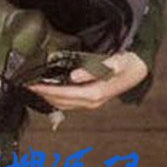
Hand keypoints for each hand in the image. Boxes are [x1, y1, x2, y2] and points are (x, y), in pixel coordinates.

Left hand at [27, 52, 147, 110]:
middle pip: (62, 101)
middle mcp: (92, 101)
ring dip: (49, 97)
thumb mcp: (113, 63)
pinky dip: (58, 98)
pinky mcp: (91, 98)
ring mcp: (92, 102)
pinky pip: (71, 102)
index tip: (34, 85)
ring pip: (65, 104)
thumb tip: (75, 76)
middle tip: (27, 86)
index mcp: (96, 93)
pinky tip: (50, 92)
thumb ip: (94, 70)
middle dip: (44, 95)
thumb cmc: (126, 64)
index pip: (66, 93)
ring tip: (34, 89)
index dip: (48, 90)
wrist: (138, 69)